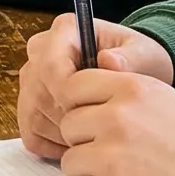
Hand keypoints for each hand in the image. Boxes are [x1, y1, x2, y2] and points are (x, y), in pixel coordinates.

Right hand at [16, 15, 174, 157]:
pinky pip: (30, 133)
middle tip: (99, 126)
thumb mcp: (145, 55)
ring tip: (93, 135)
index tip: (94, 107)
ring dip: (62, 133)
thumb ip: (130, 57)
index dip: (67, 91)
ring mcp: (31, 79)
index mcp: (65, 30)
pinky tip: (79, 143)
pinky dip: (53, 145)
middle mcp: (41, 51)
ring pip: (32, 115)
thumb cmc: (139, 62)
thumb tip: (109, 61)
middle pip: (38, 92)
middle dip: (68, 116)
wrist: (133, 79)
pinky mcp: (29, 105)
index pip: (50, 64)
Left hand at [52, 73, 174, 175]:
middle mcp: (117, 118)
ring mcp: (108, 157)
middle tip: (115, 162)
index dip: (82, 108)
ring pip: (70, 164)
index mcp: (133, 90)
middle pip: (69, 126)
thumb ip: (134, 102)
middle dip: (86, 145)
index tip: (93, 125)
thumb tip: (101, 104)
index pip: (75, 86)